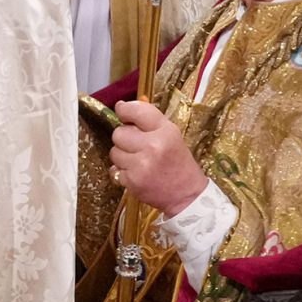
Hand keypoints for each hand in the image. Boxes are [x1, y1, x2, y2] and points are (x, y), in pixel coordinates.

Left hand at [110, 100, 207, 217]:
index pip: (136, 111)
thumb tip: (121, 106)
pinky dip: (122, 172)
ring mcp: (141, 165)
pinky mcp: (133, 182)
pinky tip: (137, 173)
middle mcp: (153, 146)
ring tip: (138, 161)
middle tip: (136, 145)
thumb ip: (148, 119)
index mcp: (165, 131)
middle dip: (124, 138)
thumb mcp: (170, 134)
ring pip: (114, 152)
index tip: (123, 113)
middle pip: (119, 133)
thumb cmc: (177, 161)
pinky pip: (114, 170)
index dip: (124, 110)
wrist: (187, 195)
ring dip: (122, 156)